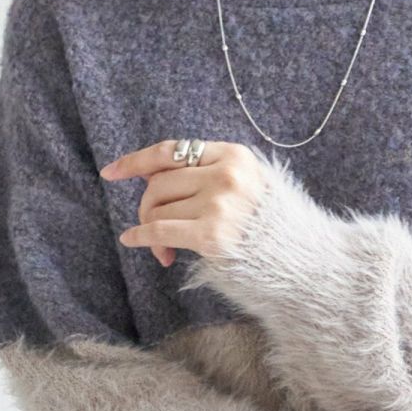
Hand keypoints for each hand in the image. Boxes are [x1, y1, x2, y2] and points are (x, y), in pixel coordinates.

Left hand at [100, 139, 267, 268]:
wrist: (300, 259)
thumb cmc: (270, 224)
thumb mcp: (247, 182)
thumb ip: (205, 172)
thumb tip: (146, 174)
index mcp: (234, 156)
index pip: (170, 151)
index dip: (136, 161)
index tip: (111, 172)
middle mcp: (225, 175)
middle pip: (159, 183)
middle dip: (148, 205)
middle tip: (154, 226)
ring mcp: (219, 205)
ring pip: (158, 208)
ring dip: (151, 228)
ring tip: (165, 247)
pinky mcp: (212, 236)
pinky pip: (159, 231)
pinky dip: (140, 236)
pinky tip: (132, 240)